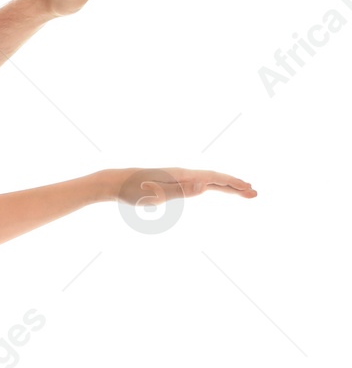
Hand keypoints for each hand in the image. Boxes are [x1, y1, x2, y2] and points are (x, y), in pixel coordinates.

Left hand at [103, 167, 257, 203]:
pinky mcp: (170, 182)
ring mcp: (177, 177)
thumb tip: (205, 185)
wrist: (114, 183)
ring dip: (225, 186)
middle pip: (215, 179)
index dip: (233, 185)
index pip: (214, 179)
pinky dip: (209, 186)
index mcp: (183, 175)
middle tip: (254, 193)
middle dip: (235, 186)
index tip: (250, 190)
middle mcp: (183, 174)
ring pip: (207, 180)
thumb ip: (182, 190)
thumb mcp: (156, 194)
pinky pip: (196, 184)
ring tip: (241, 191)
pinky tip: (212, 188)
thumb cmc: (132, 191)